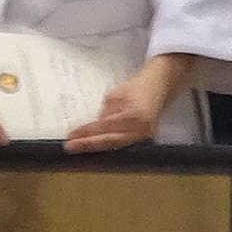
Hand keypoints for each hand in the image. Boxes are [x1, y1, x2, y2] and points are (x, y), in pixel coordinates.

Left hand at [66, 57, 186, 152]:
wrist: (160, 84)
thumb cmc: (139, 86)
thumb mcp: (116, 95)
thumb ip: (105, 112)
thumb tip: (93, 127)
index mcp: (134, 115)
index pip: (105, 127)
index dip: (87, 132)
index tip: (72, 136)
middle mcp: (141, 128)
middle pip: (110, 141)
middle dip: (88, 144)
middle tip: (71, 146)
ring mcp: (144, 135)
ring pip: (115, 145)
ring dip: (96, 146)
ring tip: (78, 146)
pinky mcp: (145, 138)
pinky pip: (122, 144)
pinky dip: (107, 145)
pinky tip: (94, 145)